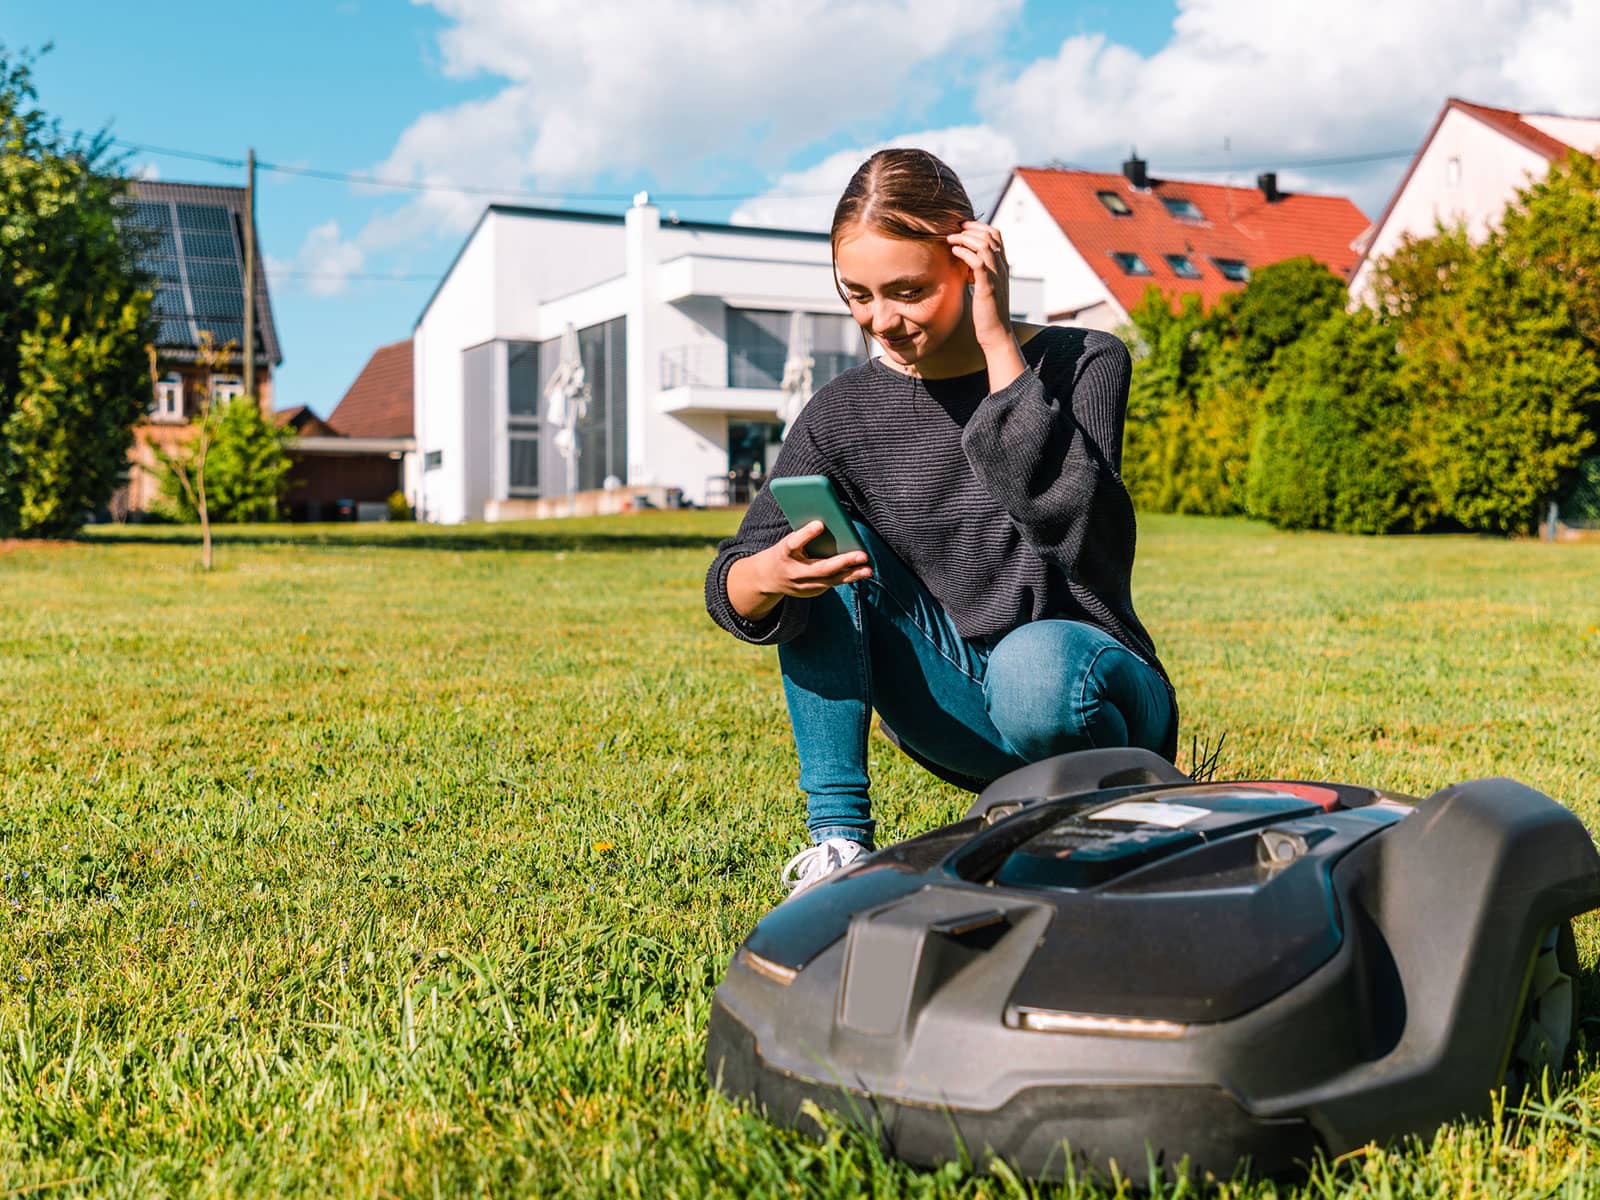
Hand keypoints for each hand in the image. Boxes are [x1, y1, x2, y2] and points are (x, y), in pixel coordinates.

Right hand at [726, 522, 871, 620]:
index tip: (820, 523)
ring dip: (852, 574)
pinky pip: (832, 583)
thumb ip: (805, 535)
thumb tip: (829, 522)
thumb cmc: (784, 552)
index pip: (794, 543)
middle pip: (821, 568)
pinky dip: (847, 576)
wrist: (767, 579)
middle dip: (843, 562)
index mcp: (784, 553)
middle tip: (862, 555)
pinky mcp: (811, 592)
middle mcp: (794, 572)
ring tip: (868, 569)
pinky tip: (861, 571)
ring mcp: (803, 586)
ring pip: (831, 580)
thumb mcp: (788, 541)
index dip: (806, 534)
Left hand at [947, 220, 1013, 352]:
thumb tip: (963, 263)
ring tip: (951, 240)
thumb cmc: (986, 312)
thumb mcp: (983, 287)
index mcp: (1001, 266)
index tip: (962, 226)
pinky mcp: (988, 286)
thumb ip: (976, 273)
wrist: (995, 333)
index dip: (979, 226)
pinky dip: (965, 253)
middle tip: (954, 230)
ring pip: (985, 245)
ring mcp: (996, 276)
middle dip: (970, 229)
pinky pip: (978, 262)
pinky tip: (954, 253)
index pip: (996, 235)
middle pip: (990, 235)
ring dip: (965, 239)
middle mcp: (1002, 267)